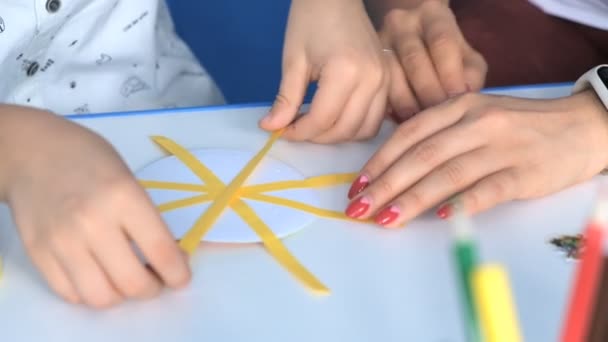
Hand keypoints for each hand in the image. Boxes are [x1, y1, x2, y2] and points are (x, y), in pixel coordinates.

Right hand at [2, 108, 189, 307]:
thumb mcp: (130, 180)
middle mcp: (92, 223)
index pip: (161, 251)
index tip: (181, 278)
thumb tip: (169, 258)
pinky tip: (99, 277)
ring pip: (101, 298)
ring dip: (122, 296)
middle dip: (152, 289)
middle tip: (155, 280)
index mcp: (123, 197)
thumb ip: (147, 220)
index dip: (177, 274)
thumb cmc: (89, 160)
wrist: (33, 153)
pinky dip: (91, 293)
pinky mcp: (38, 254)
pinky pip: (71, 294)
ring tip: (127, 280)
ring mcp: (61, 242)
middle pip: (132, 283)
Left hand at [259, 0, 388, 142]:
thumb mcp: (293, 61)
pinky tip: (337, 119)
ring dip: (338, 136)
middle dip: (317, 137)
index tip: (281, 131)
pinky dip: (356, 127)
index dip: (299, 132)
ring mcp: (385, 81)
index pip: (322, 119)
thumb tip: (270, 128)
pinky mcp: (389, 81)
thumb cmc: (310, 21)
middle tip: (296, 127)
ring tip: (316, 125)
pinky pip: (376, 119)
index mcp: (346, 72)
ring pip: (364, 130)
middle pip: (344, 129)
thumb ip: (286, 99)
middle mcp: (372, 80)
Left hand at [345, 91, 607, 226]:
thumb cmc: (519, 126)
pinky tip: (438, 217)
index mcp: (459, 106)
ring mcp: (501, 147)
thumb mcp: (477, 115)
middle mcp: (476, 123)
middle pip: (421, 156)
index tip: (357, 185)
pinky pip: (486, 190)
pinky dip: (460, 204)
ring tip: (385, 219)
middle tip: (358, 209)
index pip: (409, 134)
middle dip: (384, 185)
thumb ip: (441, 134)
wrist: (580, 125)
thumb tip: (395, 168)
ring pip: (446, 174)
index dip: (379, 160)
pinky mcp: (524, 173)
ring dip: (411, 199)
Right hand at [378, 1, 486, 121]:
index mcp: (433, 15)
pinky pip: (377, 87)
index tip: (456, 99)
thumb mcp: (467, 58)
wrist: (416, 42)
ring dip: (406, 102)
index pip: (441, 42)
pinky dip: (389, 106)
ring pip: (391, 74)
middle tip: (437, 117)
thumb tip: (462, 95)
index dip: (449, 73)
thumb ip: (471, 75)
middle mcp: (402, 22)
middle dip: (427, 91)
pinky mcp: (367, 63)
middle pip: (414, 59)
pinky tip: (401, 120)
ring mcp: (380, 40)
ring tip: (419, 122)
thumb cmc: (448, 57)